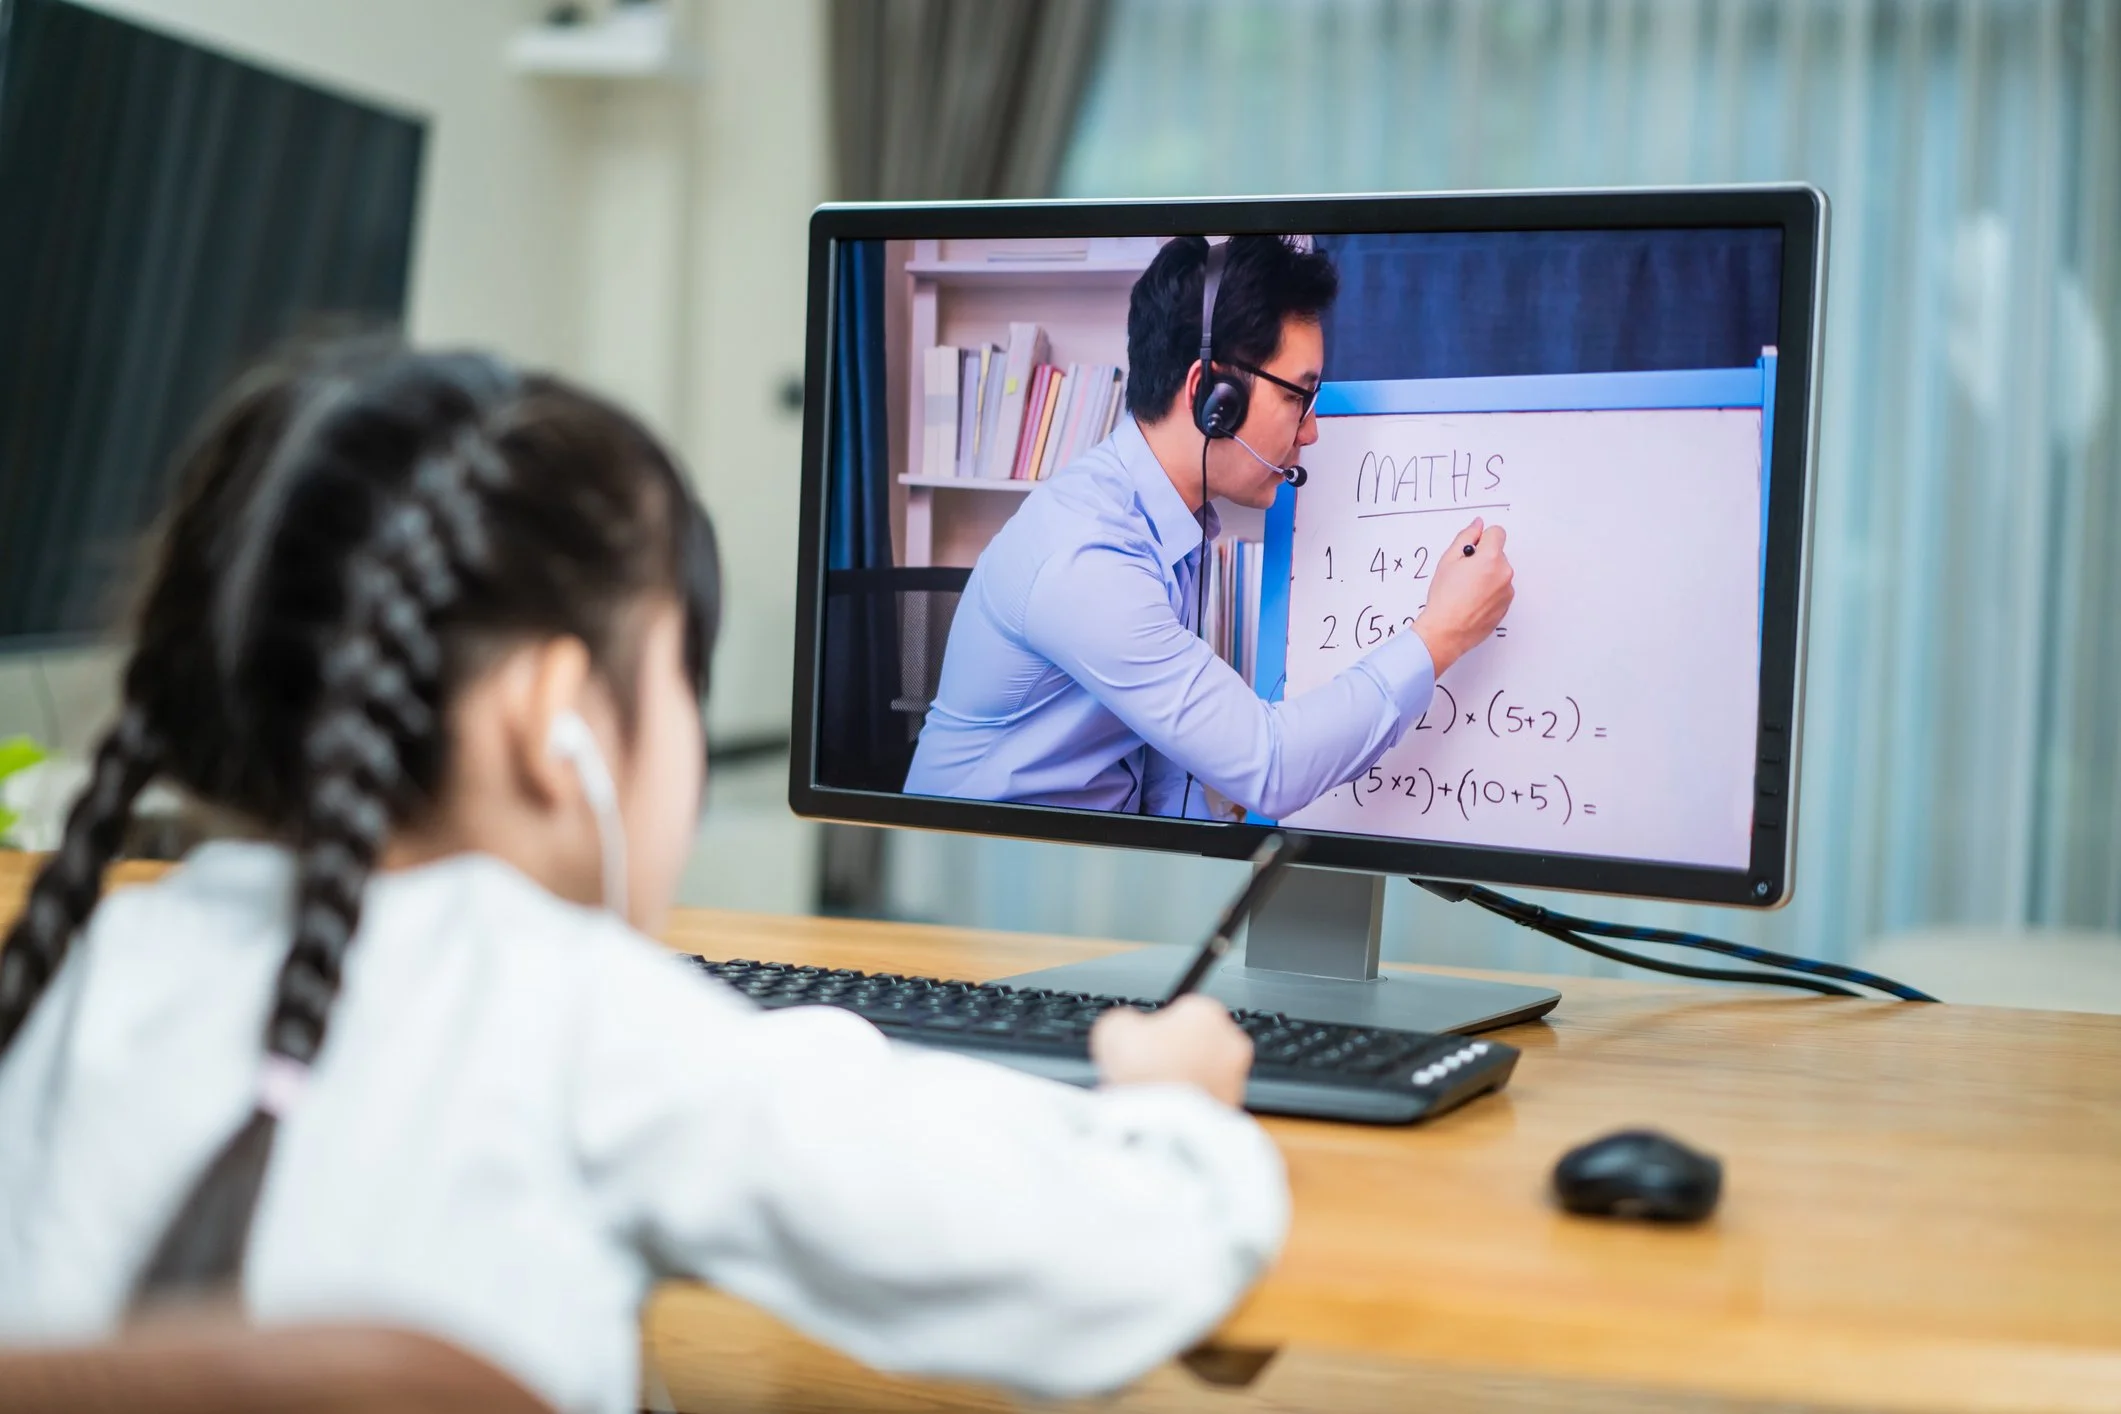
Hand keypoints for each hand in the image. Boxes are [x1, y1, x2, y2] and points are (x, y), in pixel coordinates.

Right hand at [1090, 994, 1253, 1107]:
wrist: (1168, 1127)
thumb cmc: (1146, 1072)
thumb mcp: (1114, 1030)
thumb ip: (1123, 1021)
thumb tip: (1126, 1027)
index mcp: (1206, 1012)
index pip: (1183, 1010)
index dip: (1157, 1027)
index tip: (1141, 1043)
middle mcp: (1229, 1041)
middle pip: (1197, 1042)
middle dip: (1175, 1054)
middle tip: (1145, 1071)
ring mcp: (1236, 1077)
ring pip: (1204, 1073)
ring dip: (1184, 1081)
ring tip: (1153, 1096)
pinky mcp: (1234, 1109)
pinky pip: (1206, 1100)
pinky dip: (1190, 1106)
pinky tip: (1168, 1114)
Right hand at [1413, 516, 1513, 676]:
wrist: (1447, 631)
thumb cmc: (1445, 598)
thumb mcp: (1448, 560)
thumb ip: (1466, 537)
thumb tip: (1477, 525)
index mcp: (1491, 558)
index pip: (1497, 533)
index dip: (1482, 538)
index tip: (1472, 550)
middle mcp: (1504, 573)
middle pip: (1498, 554)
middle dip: (1483, 558)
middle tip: (1462, 574)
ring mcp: (1507, 591)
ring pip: (1499, 572)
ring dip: (1487, 576)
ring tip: (1466, 590)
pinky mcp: (1506, 605)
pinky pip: (1500, 589)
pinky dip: (1489, 592)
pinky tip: (1472, 600)